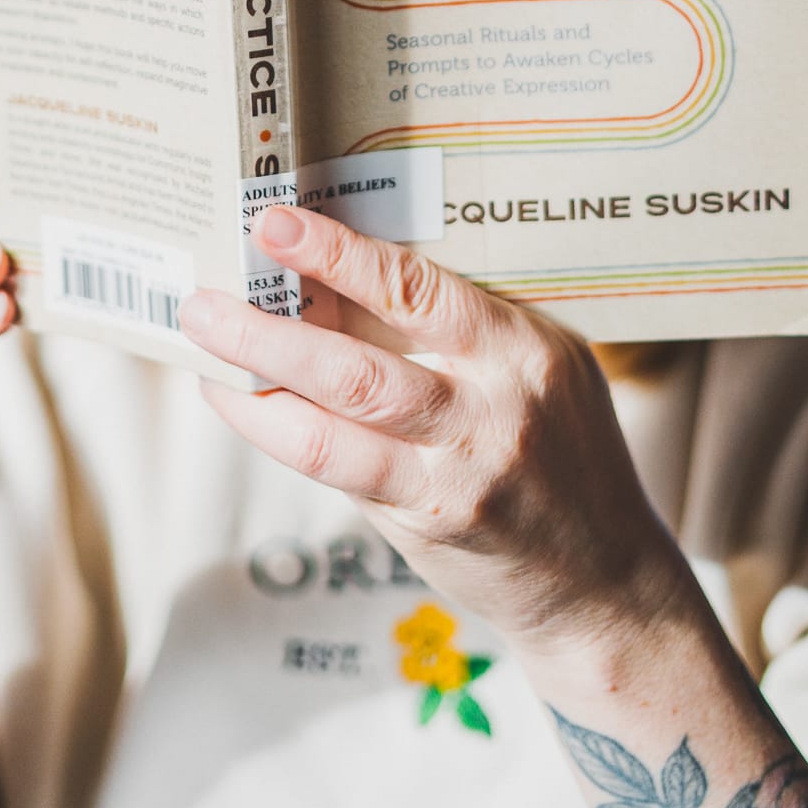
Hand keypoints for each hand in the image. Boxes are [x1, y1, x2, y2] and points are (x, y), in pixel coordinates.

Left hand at [179, 206, 684, 659]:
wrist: (604, 584)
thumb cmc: (565, 453)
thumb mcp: (541, 366)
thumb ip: (463, 326)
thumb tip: (347, 272)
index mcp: (521, 351)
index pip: (416, 289)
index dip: (337, 254)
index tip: (273, 224)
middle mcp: (491, 413)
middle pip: (357, 366)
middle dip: (268, 329)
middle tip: (204, 300)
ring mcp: (456, 477)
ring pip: (332, 429)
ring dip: (256, 386)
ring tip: (205, 348)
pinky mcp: (426, 526)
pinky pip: (337, 472)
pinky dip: (279, 435)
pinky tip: (242, 405)